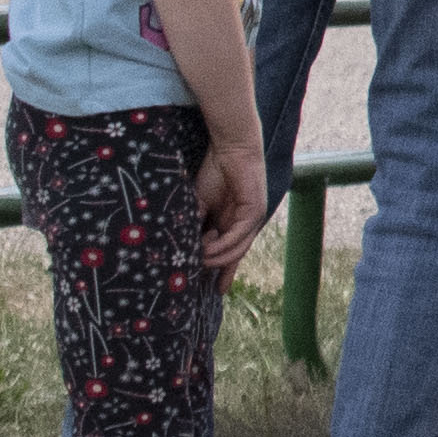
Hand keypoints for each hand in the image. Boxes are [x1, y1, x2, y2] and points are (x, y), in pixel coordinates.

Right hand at [196, 139, 267, 282]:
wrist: (231, 146)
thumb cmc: (215, 170)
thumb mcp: (199, 202)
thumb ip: (195, 222)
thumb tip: (183, 245)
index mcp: (233, 221)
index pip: (230, 251)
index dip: (223, 270)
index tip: (215, 290)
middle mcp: (245, 223)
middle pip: (236, 255)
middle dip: (224, 273)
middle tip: (211, 290)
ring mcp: (252, 218)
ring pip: (237, 248)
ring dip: (217, 258)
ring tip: (199, 262)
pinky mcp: (254, 211)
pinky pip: (238, 235)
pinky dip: (223, 245)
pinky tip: (208, 249)